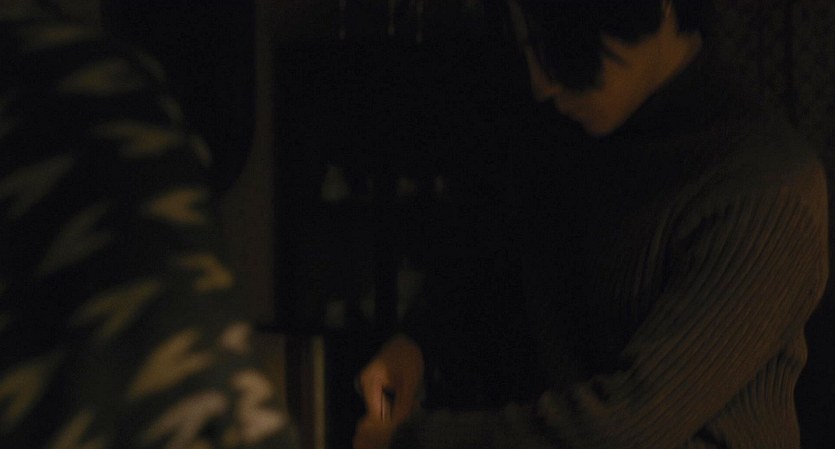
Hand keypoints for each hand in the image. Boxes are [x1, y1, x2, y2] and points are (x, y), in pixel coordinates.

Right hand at [353, 334, 423, 448]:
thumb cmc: (408, 357)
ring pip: (381, 405)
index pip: (376, 413)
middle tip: (409, 400)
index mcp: (368, 383)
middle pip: (378, 409)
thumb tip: (398, 421)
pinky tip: (402, 391)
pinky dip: (393, 399)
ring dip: (395, 404)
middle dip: (394, 409)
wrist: (409, 340)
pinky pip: (381, 398)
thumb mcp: (409, 381)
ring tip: (407, 393)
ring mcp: (366, 384)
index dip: (392, 416)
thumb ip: (403, 403)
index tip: (405, 409)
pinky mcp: (372, 383)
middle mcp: (363, 384)